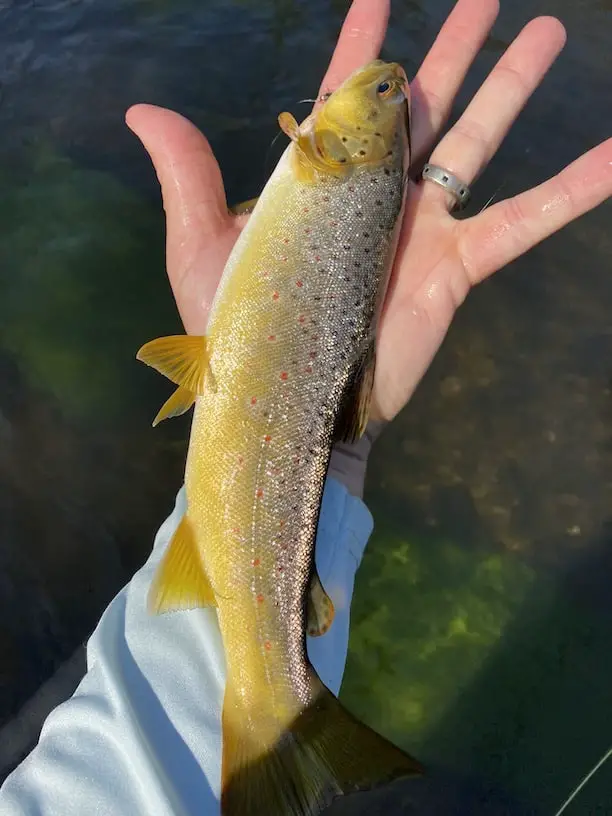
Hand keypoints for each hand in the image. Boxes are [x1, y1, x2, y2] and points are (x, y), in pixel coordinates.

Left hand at [126, 0, 611, 423]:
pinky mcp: (455, 264)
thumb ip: (187, 175)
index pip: (344, 93)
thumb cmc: (240, 335)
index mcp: (319, 182)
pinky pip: (525, 219)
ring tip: (548, 33)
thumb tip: (140, 108)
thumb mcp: (202, 249)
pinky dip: (574, 190)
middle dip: (455, 48)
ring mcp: (420, 225)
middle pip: (424, 102)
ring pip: (477, 140)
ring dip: (513, 87)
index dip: (362, 40)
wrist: (288, 406)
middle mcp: (376, 193)